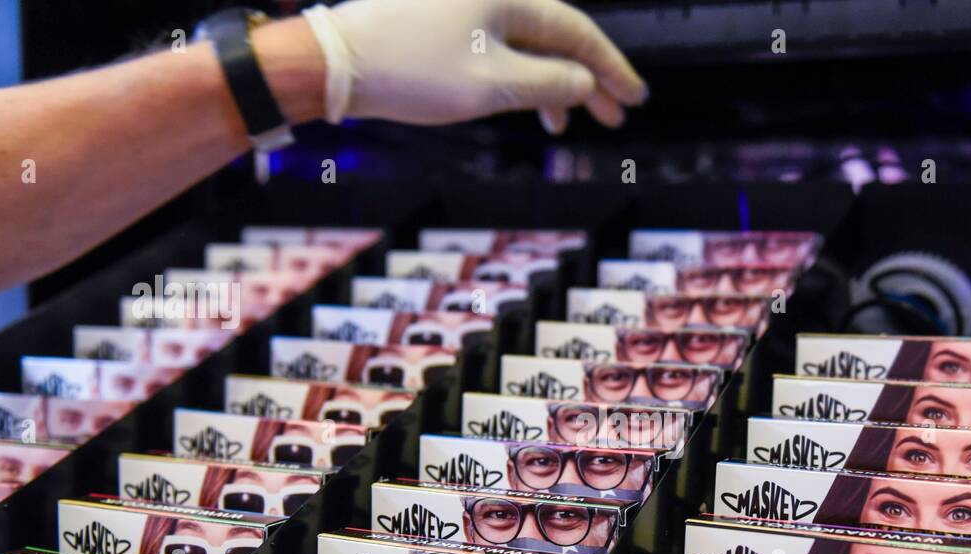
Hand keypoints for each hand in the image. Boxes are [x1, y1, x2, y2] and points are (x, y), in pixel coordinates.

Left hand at [301, 0, 646, 132]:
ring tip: (564, 125)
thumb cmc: (410, 69)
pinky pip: (498, 46)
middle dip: (587, 78)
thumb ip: (549, 82)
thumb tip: (585, 83)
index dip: (610, 68)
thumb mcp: (492, 85)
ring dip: (551, 83)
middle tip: (613, 116)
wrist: (337, 63)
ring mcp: (465, 7)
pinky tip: (523, 104)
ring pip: (527, 44)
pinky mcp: (445, 23)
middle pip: (556, 36)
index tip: (634, 97)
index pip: (577, 32)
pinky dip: (518, 76)